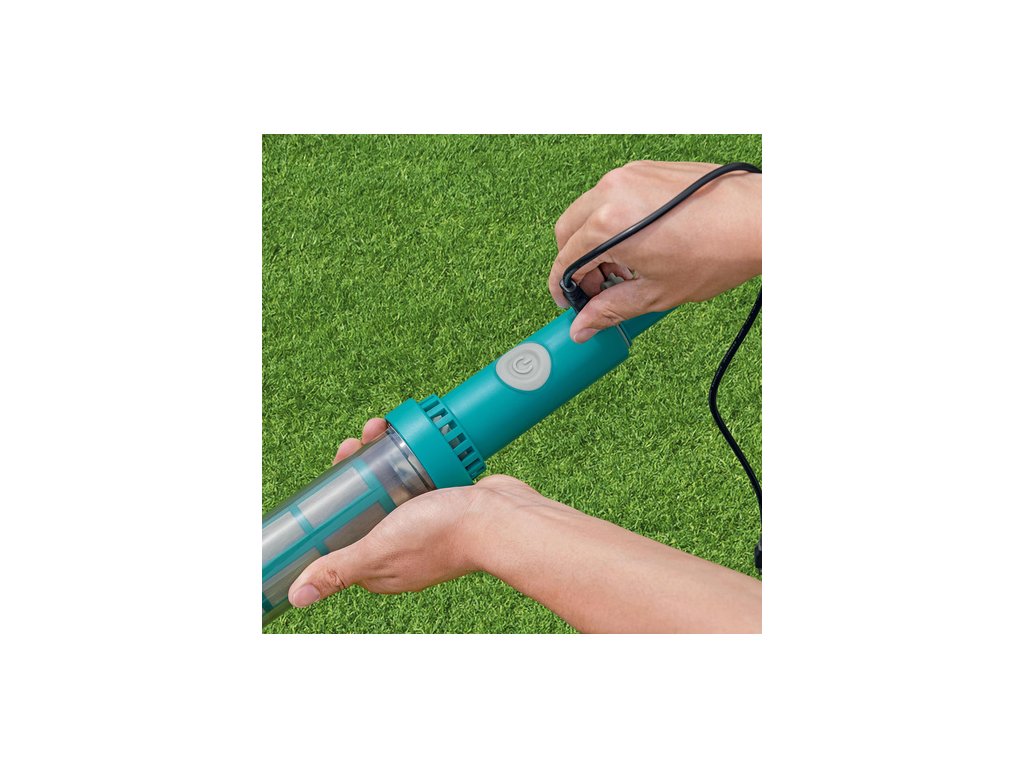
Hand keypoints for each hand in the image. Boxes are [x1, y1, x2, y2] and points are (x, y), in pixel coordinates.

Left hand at [287, 418, 543, 607]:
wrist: (502, 518)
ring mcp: (426, 520)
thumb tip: (297, 596)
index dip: (334, 499)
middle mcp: (402, 544)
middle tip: (357, 442)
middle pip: (367, 500)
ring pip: (392, 481)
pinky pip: (420, 472)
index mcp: (382, 564)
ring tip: (379, 426)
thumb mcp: (379, 550)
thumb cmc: (443, 537)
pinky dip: (411, 452)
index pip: (344, 530)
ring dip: (382, 452)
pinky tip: (405, 432)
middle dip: (358, 467)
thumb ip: (340, 569)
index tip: (335, 469)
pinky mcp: (447, 499)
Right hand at [548, 160, 760, 341]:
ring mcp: (628, 175)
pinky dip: (612, 220)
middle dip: (576, 263)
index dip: (563, 288)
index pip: (565, 259)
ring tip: (627, 266)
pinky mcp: (644, 168)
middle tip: (600, 288)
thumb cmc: (716, 253)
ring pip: (588, 210)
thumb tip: (582, 327)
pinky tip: (640, 243)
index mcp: (607, 225)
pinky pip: (611, 195)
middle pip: (568, 230)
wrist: (760, 219)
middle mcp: (611, 191)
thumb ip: (610, 309)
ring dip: (594, 241)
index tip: (572, 304)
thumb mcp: (657, 293)